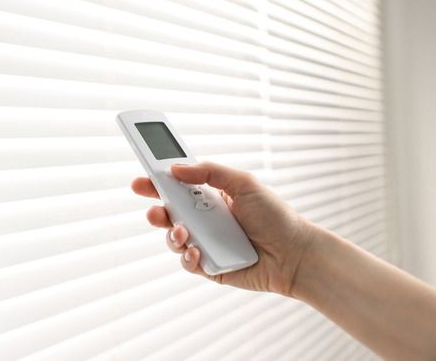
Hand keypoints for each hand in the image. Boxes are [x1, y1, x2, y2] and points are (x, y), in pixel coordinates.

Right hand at [131, 161, 316, 295]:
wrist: (295, 254)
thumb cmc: (275, 216)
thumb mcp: (243, 183)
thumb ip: (209, 172)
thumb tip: (175, 169)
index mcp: (210, 198)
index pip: (176, 187)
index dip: (156, 183)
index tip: (141, 179)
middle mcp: (204, 220)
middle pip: (168, 213)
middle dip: (155, 211)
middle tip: (153, 210)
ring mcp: (205, 243)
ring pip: (173, 239)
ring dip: (172, 235)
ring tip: (184, 233)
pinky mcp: (209, 266)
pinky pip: (187, 262)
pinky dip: (187, 257)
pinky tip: (197, 251)